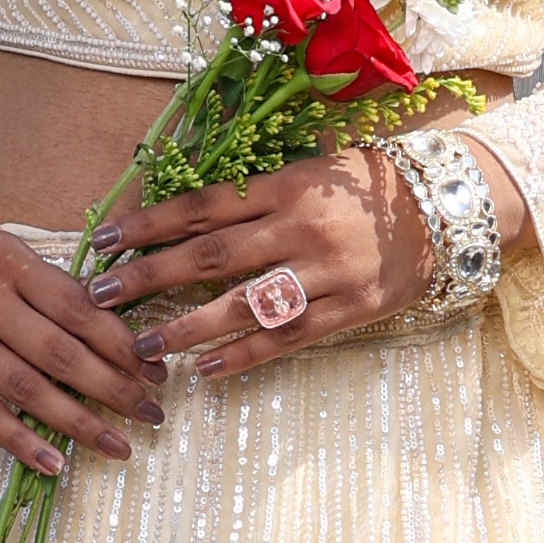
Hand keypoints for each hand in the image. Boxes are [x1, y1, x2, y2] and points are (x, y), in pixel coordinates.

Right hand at [0, 169, 159, 476]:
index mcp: (7, 260)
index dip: (123, 345)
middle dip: (116, 389)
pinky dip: (21, 442)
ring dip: (80, 424)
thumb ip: (44, 281)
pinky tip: (56, 462)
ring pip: (28, 391)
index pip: (79, 309)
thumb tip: (108, 324)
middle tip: (153, 414)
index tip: (156, 368)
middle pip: (62, 354)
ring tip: (120, 447)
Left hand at [89, 140, 445, 376]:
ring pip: (243, 304)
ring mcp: (326, 272)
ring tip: (143, 344)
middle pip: (210, 257)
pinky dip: (244, 355)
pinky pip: (287, 337)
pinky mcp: (349, 309)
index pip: (202, 207)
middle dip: (149, 276)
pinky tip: (206, 371)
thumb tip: (177, 216)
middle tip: (100, 295)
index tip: (103, 238)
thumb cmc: (362, 187)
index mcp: (285, 186)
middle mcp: (301, 227)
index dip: (148, 224)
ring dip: (187, 326)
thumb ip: (251, 195)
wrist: (443, 209)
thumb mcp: (307, 172)